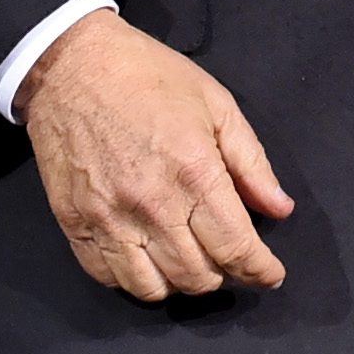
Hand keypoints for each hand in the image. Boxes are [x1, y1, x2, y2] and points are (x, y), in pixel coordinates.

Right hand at [18, 7, 293, 298]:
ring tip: (191, 260)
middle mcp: (152, 205)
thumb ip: (251, 162)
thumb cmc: (150, 76)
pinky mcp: (75, 225)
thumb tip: (280, 209)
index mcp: (194, 171)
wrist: (72, 65)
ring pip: (153, 288)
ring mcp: (109, 219)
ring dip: (180, 283)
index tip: (271, 275)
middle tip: (229, 257)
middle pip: (197, 277)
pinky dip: (135, 279)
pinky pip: (109, 277)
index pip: (235, 247)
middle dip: (224, 276)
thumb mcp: (216, 104)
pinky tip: (148, 257)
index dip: (260, 271)